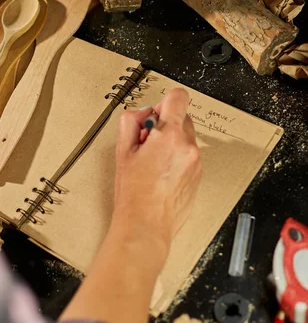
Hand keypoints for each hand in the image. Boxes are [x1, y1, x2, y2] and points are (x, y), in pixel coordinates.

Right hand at [113, 88, 201, 260]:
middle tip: (147, 143)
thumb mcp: (122, 151)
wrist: (146, 225)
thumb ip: (131, 122)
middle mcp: (188, 146)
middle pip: (182, 117)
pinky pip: (189, 155)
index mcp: (169, 135)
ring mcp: (196, 162)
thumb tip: (143, 113)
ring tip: (153, 163)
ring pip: (186, 137)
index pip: (177, 97)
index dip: (164, 101)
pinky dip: (178, 158)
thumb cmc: (133, 193)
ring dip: (172, 142)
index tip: (155, 114)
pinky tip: (162, 175)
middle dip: (165, 124)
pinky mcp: (199, 175)